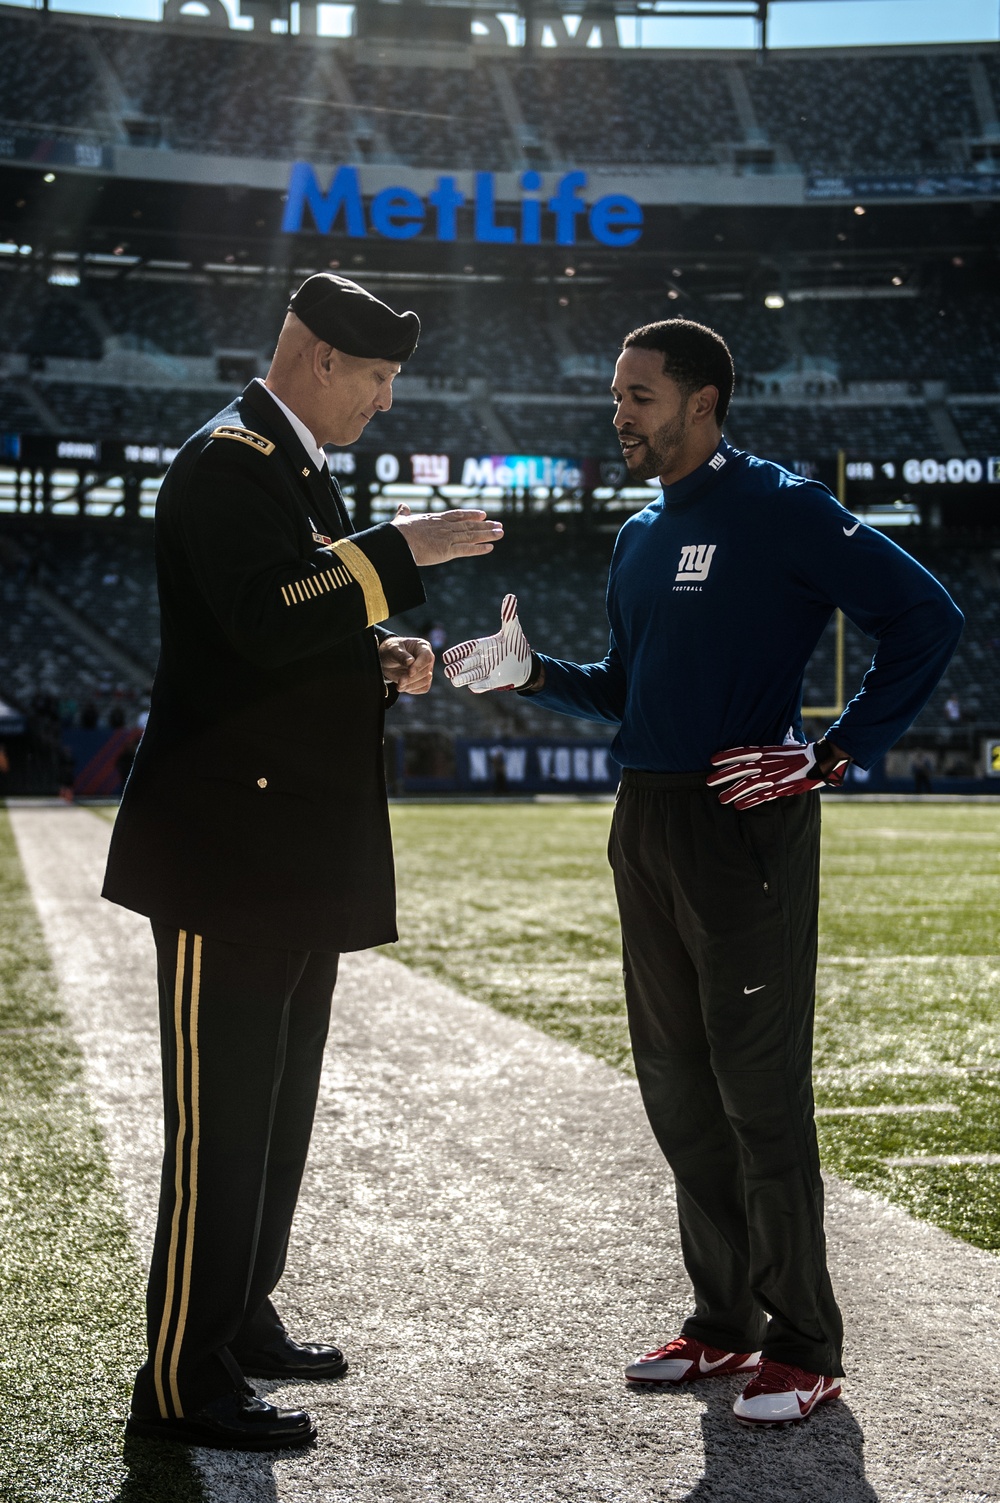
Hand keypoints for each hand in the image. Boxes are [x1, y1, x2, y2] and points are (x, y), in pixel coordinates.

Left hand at [379, 636, 433, 693]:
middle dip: (412, 678)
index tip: (409, 673)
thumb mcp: (392, 649)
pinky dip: (413, 690)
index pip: (427, 657)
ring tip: (399, 686)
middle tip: (399, 682)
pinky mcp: (423, 680)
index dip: (419, 666)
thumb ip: (401, 655)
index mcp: (422, 646)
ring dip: (412, 685)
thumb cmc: (391, 650)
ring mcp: (426, 670)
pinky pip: (423, 688)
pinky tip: (403, 687)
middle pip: (426, 671)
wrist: (386, 660)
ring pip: (426, 681)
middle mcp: (427, 658)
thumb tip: (411, 661)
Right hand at [391, 503, 502, 565]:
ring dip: (487, 535)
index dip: (471, 515)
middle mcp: (445, 527)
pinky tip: (490, 547)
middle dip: (485, 525)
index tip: (483, 514)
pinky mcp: (447, 551)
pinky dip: (479, 549)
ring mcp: (447, 538)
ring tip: (500, 533)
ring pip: (472, 535)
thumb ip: (403, 513)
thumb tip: (401, 506)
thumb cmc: (396, 533)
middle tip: (499, 525)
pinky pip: (467, 549)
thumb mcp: (401, 520)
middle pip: (469, 525)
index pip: (457, 515)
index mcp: (435, 519)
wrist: (397, 542)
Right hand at [442, 595, 531, 692]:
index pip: (467, 648)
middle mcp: (481, 659)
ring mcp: (486, 671)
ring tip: (454, 680)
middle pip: (466, 663)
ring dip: (463, 678)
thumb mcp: (513, 630)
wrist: (526, 664)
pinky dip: (479, 686)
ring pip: (471, 675)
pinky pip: (483, 685)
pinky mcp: (493, 681)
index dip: (457, 652)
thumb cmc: (516, 645)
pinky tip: (473, 687)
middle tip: (447, 671)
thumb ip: (509, 616)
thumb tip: (510, 597)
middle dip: (457, 667)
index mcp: (482, 645)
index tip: (446, 657)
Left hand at [707, 740, 849, 809]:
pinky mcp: (780, 789)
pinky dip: (749, 801)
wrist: (818, 760)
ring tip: (720, 799)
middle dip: (722, 775)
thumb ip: (764, 751)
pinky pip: (761, 796)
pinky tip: (738, 806)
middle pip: (739, 769)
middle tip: (708, 781)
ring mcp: (772, 777)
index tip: (712, 760)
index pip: (741, 752)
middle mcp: (766, 764)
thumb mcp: (779, 748)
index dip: (725, 756)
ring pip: (747, 785)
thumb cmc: (797, 753)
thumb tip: (752, 753)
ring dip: (732, 792)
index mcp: (766, 751)